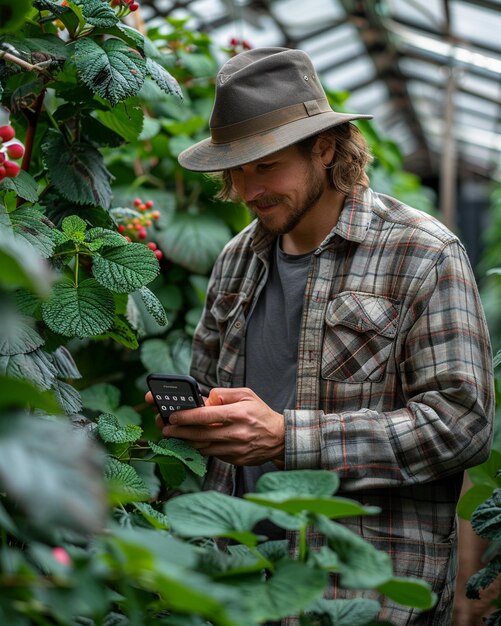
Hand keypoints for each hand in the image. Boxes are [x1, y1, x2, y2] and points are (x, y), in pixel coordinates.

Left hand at [149, 387, 284, 466]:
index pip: (206, 416)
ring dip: (185, 441)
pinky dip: (198, 448)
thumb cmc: (260, 413)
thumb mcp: (247, 395)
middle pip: (200, 434)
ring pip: (203, 447)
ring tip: (172, 434)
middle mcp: (236, 433)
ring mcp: (235, 449)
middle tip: (165, 427)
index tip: (172, 415)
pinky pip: (211, 455)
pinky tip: (189, 442)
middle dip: (178, 431)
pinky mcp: (234, 460)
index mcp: (238, 414)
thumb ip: (224, 394)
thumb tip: (205, 399)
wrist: (280, 438)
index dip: (186, 416)